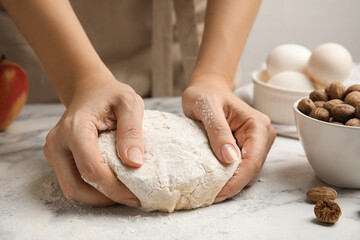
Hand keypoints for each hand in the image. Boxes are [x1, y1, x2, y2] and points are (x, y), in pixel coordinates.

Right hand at [43, 78, 144, 206]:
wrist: (89, 90)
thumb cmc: (110, 95)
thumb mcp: (129, 103)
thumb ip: (132, 131)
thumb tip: (134, 163)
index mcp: (75, 128)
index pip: (91, 168)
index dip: (113, 188)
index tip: (135, 196)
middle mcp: (57, 142)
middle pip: (76, 186)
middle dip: (105, 198)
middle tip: (130, 199)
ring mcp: (54, 152)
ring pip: (72, 189)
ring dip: (98, 197)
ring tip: (123, 193)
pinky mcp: (57, 158)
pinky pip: (72, 182)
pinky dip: (92, 189)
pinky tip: (111, 185)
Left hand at [182, 77, 275, 202]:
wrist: (206, 89)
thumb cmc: (205, 94)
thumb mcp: (207, 108)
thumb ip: (218, 131)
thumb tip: (230, 159)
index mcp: (257, 125)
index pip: (252, 160)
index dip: (236, 180)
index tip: (218, 192)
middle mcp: (262, 135)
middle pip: (252, 169)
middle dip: (233, 185)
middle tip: (210, 196)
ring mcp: (256, 143)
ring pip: (248, 171)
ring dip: (231, 183)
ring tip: (210, 191)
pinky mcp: (246, 147)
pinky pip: (241, 167)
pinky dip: (229, 176)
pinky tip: (214, 181)